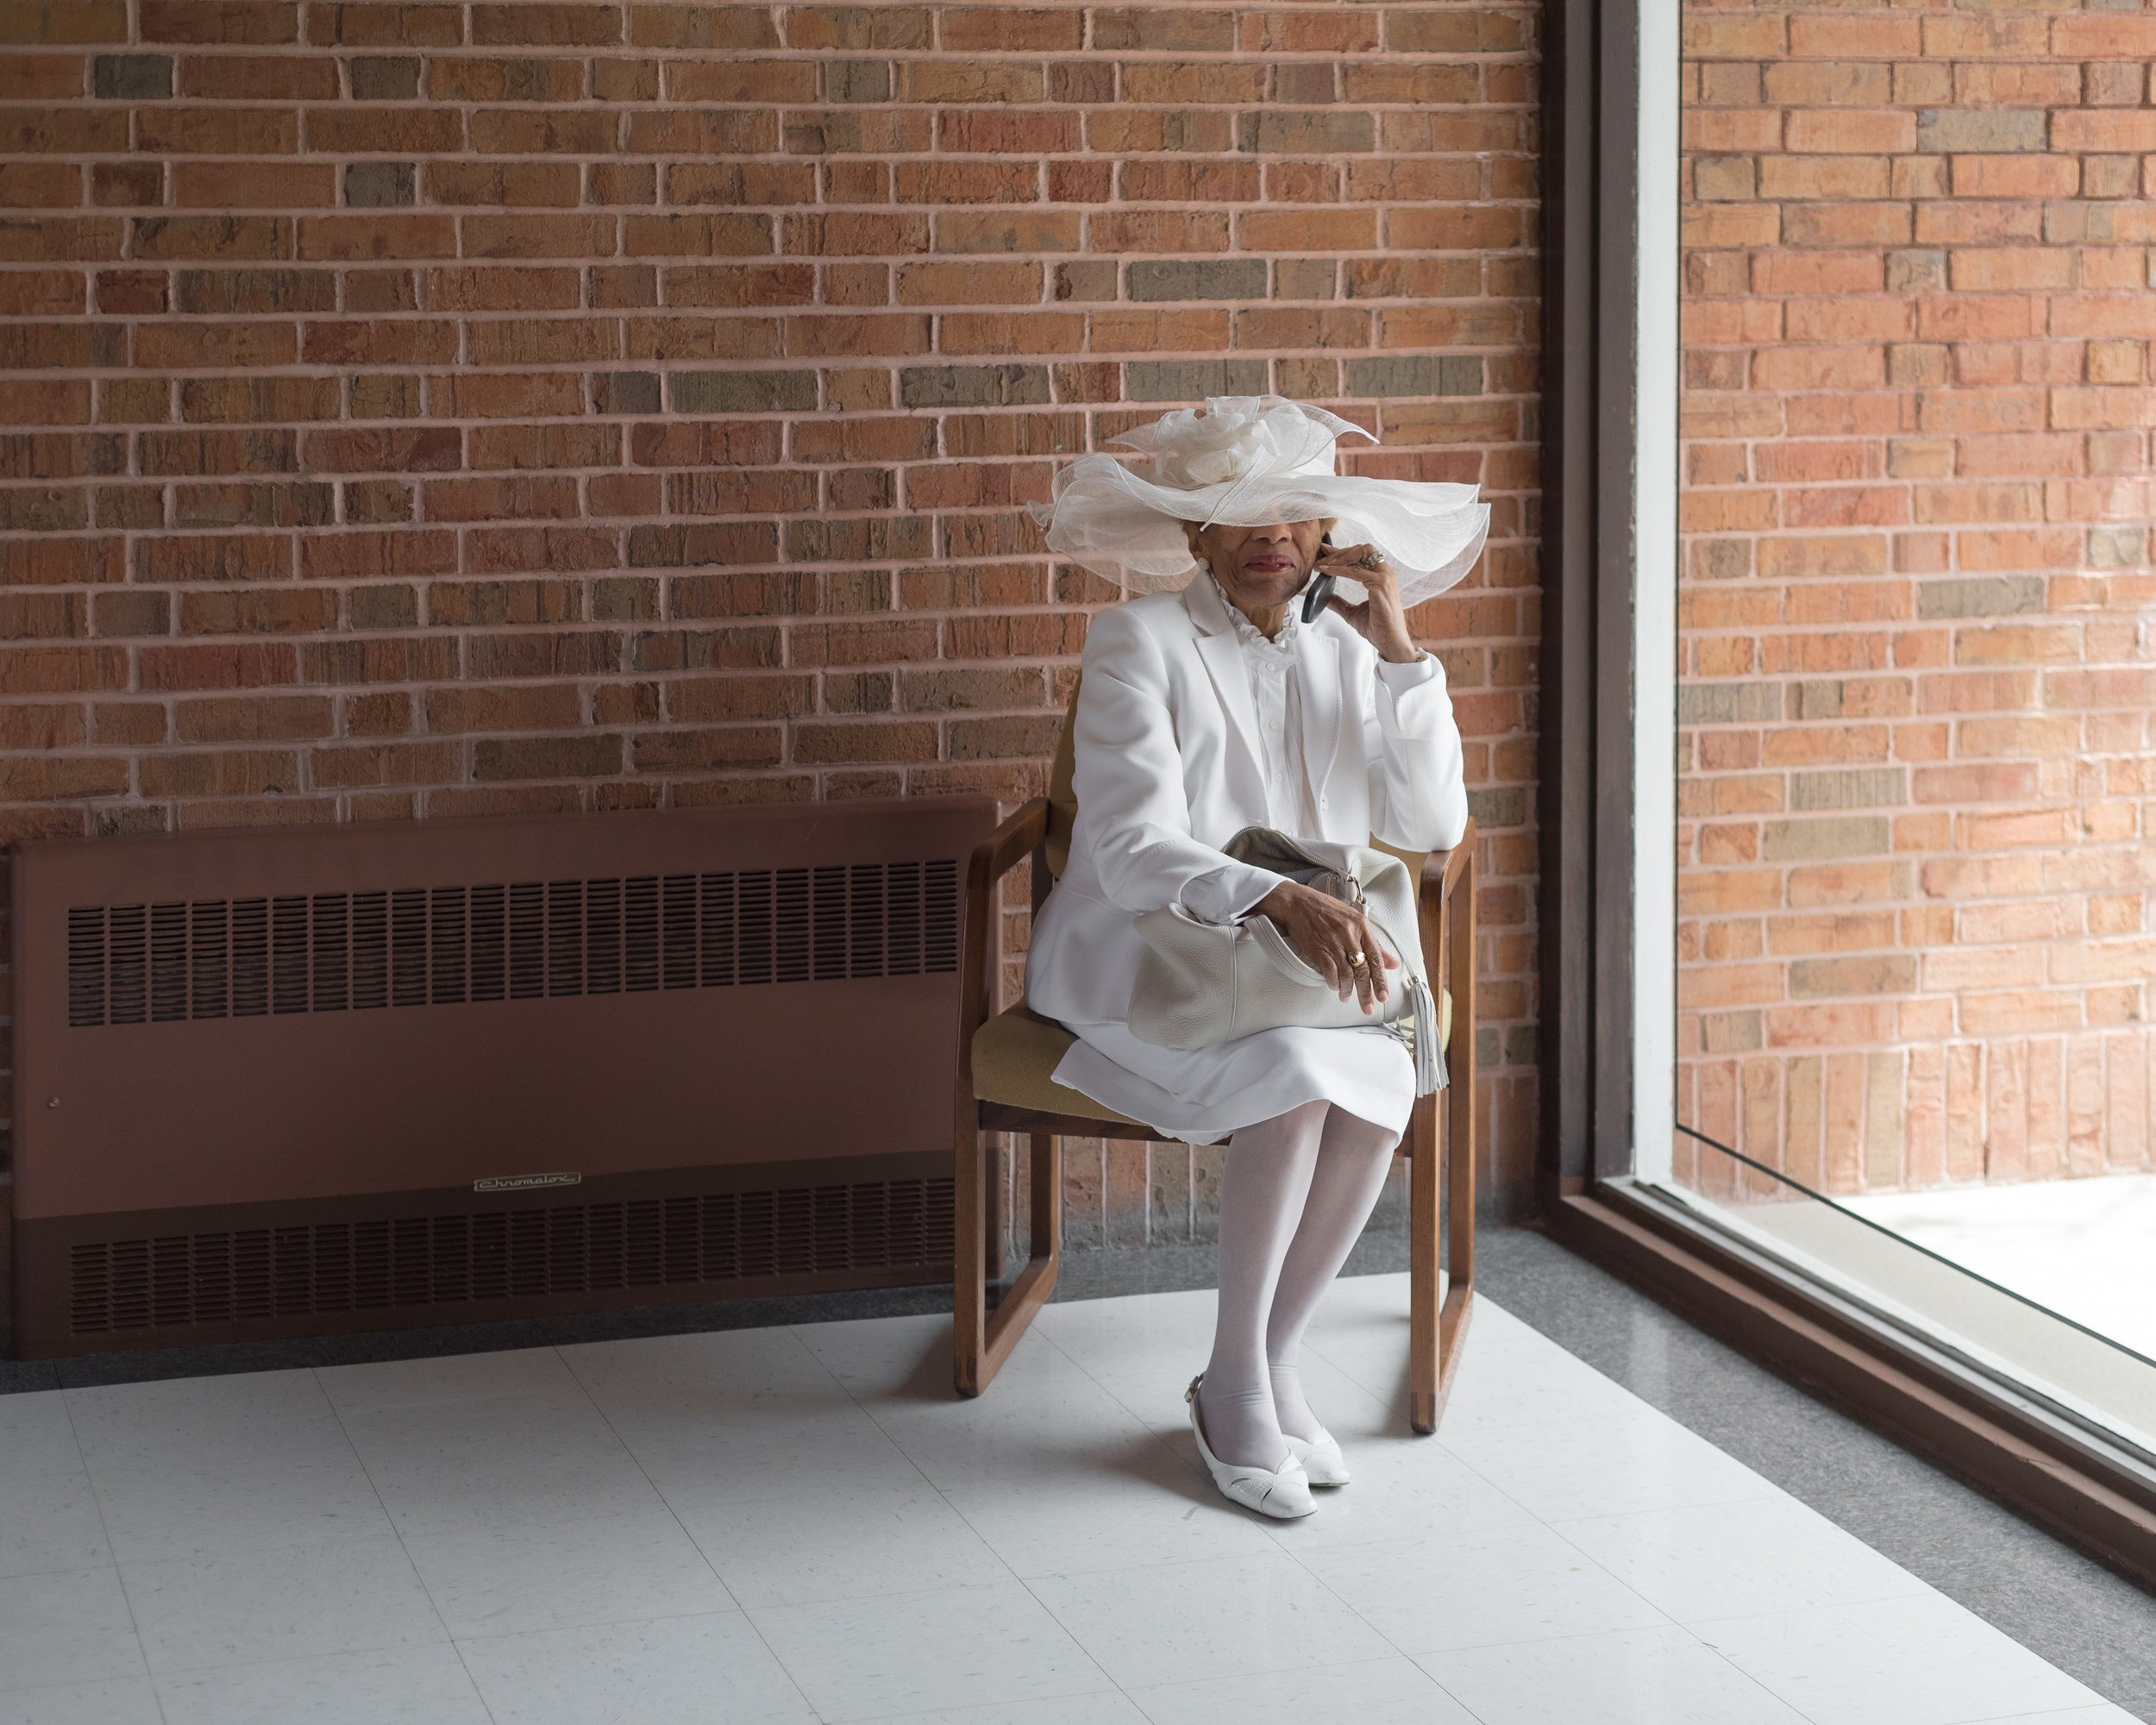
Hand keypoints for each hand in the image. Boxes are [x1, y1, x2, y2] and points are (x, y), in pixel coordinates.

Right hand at [1252, 880, 1400, 1013]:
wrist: (1298, 902)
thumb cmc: (1326, 910)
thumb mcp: (1355, 921)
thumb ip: (1374, 943)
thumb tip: (1391, 961)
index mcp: (1361, 926)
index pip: (1376, 958)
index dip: (1380, 980)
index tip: (1383, 995)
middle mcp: (1349, 934)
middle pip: (1362, 969)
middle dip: (1366, 991)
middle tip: (1368, 1006)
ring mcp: (1333, 941)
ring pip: (1345, 972)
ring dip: (1347, 989)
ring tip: (1347, 997)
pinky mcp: (1317, 947)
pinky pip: (1329, 970)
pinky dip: (1332, 981)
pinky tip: (1334, 986)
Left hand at [1314, 542, 1420, 663]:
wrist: (1390, 642)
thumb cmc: (1378, 628)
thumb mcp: (1352, 613)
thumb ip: (1339, 603)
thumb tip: (1325, 597)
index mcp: (1381, 576)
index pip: (1361, 555)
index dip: (1342, 551)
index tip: (1325, 551)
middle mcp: (1385, 573)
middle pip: (1361, 549)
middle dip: (1339, 551)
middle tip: (1321, 557)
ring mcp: (1384, 577)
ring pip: (1360, 554)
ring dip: (1338, 557)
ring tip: (1322, 565)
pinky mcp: (1380, 585)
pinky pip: (1356, 571)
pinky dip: (1339, 569)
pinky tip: (1327, 572)